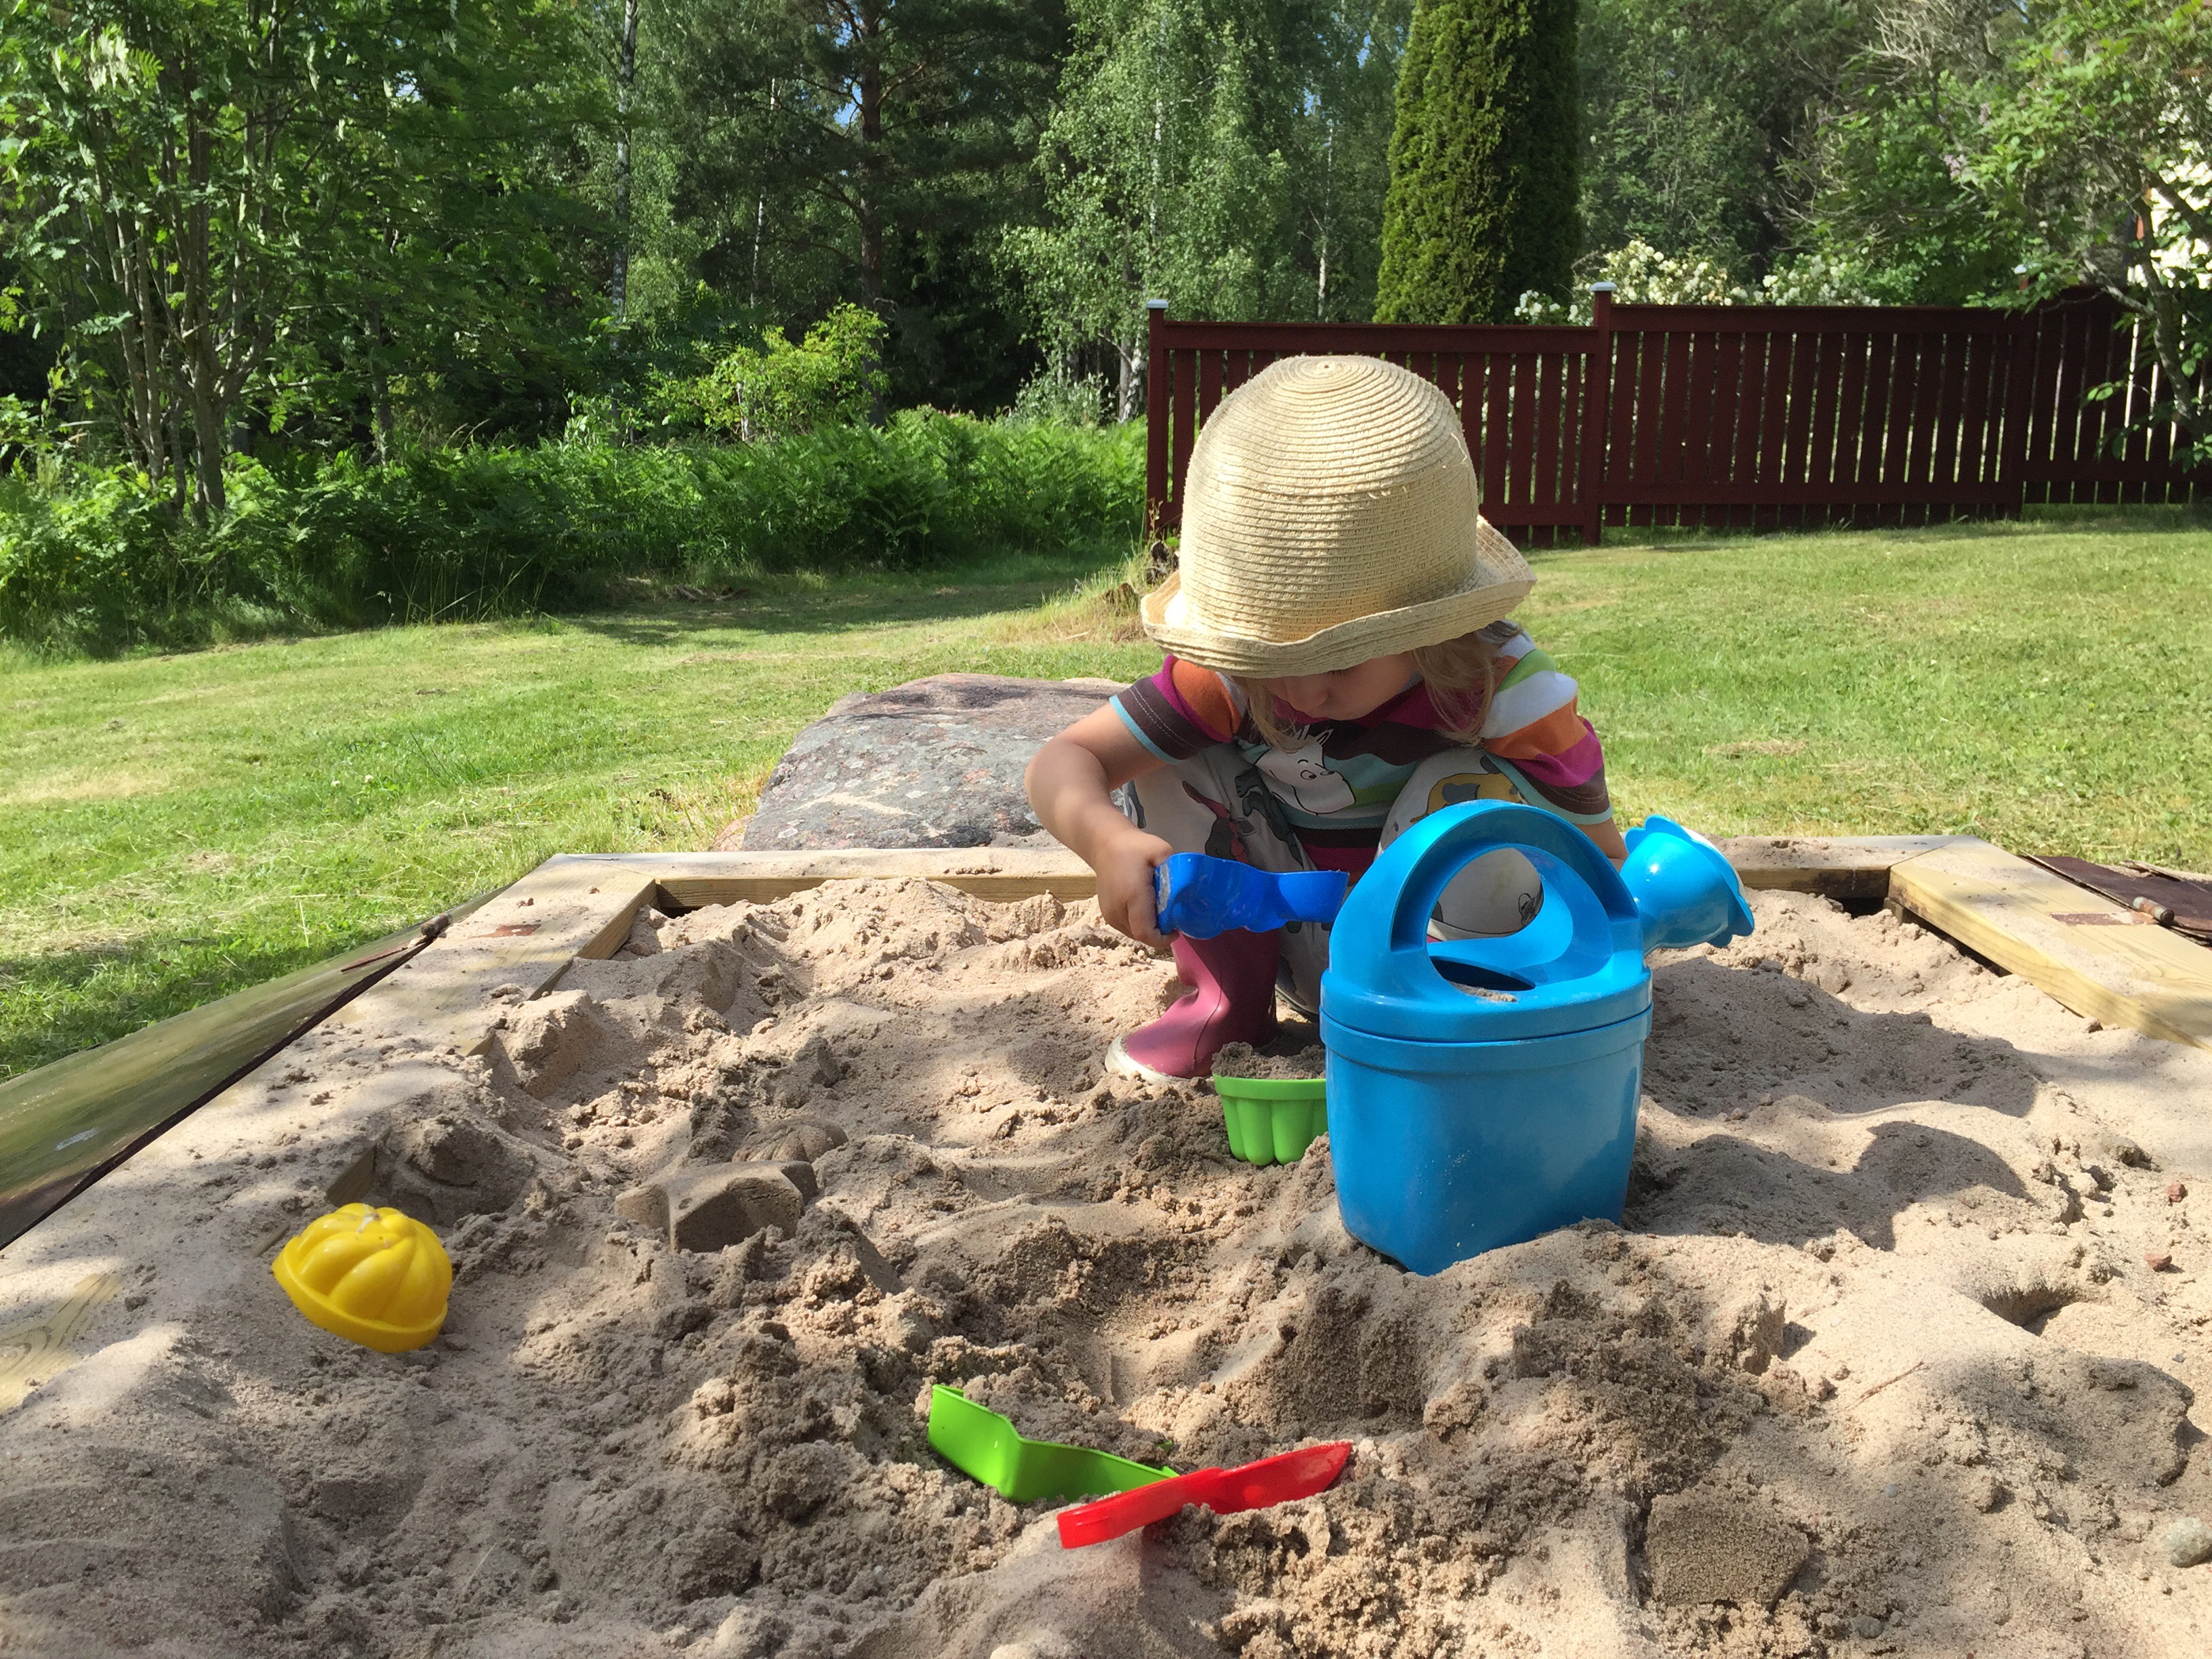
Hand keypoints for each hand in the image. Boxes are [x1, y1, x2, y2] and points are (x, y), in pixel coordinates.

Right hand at [1094, 828, 1174, 950]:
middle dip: (1158, 933)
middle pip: (1141, 935)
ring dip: (1148, 929)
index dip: (1162, 939)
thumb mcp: (1161, 851)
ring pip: (1133, 934)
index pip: (1146, 932)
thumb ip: (1176, 870)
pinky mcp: (1106, 914)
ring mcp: (1109, 914)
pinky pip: (1126, 928)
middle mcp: (1117, 909)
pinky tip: (1145, 910)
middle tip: (1170, 919)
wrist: (1105, 845)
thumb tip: (1190, 888)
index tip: (1176, 931)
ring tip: (1158, 913)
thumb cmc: (1133, 847)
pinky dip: (1138, 925)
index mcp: (1132, 895)